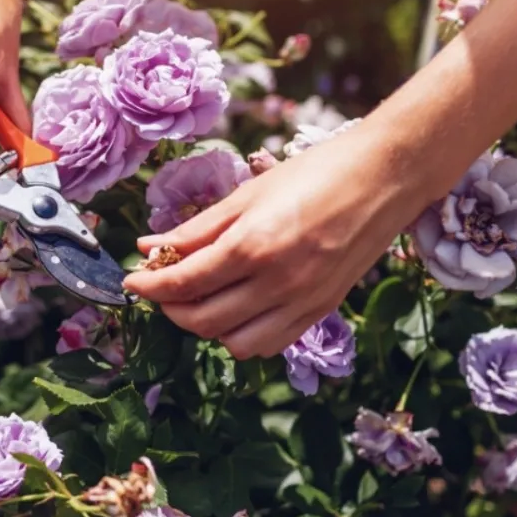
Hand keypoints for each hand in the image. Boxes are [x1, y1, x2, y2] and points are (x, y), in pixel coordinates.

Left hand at [123, 125, 434, 359]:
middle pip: (202, 320)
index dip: (148, 286)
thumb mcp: (249, 194)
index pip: (183, 282)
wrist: (385, 177)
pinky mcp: (320, 311)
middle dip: (170, 308)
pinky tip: (236, 309)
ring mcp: (302, 302)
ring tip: (200, 297)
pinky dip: (242, 336)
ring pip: (234, 343)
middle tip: (162, 286)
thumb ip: (197, 228)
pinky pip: (269, 343)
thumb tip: (149, 248)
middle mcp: (277, 283)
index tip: (131, 281)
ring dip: (206, 327)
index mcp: (254, 246)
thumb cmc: (316, 172)